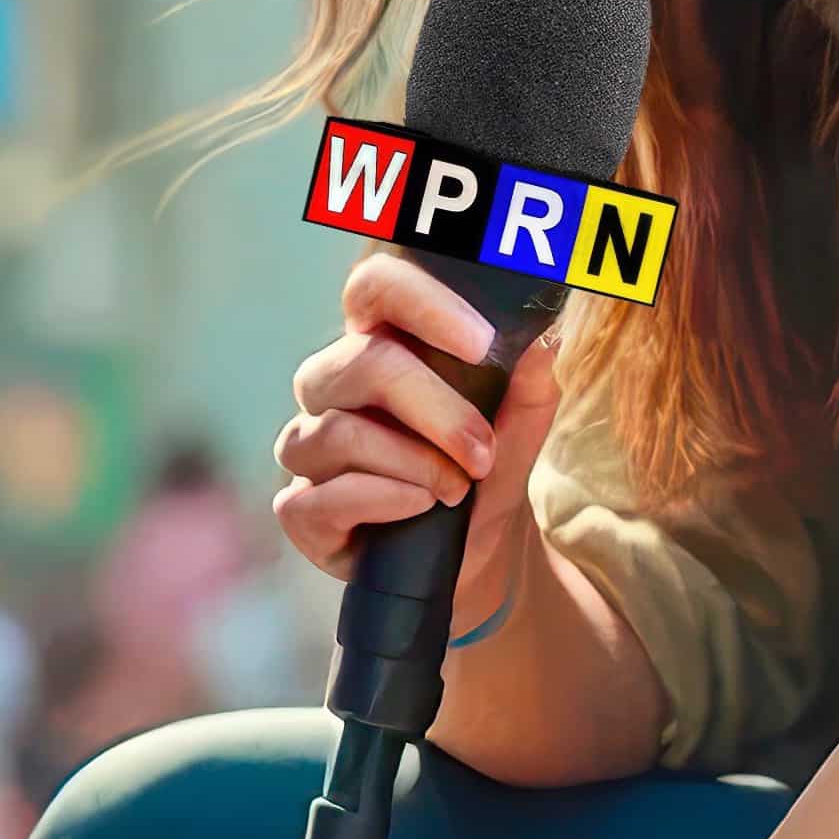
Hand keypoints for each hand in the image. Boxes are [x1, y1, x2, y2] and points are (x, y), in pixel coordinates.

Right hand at [274, 251, 561, 602]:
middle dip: (437, 409)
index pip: (375, 287)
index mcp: (382, 343)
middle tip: (482, 450)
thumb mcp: (521, 426)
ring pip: (341, 431)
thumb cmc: (486, 469)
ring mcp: (307, 444)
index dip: (422, 303)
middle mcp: (332, 385)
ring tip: (457, 489)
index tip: (480, 343)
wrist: (476, 551)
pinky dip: (383, 501)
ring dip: (417, 463)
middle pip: (364, 363)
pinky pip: (319, 497)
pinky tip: (418, 507)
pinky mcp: (298, 508)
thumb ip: (531, 384)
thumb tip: (541, 345)